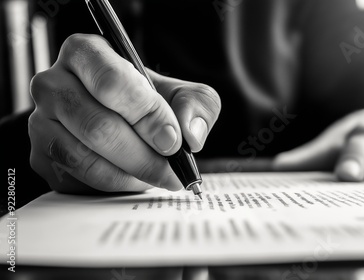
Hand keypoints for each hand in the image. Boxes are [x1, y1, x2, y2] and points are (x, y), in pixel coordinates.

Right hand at [29, 34, 220, 192]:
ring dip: (129, 174)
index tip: (172, 141)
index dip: (146, 115)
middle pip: (97, 126)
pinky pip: (77, 179)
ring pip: (84, 158)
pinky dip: (113, 185)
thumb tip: (190, 134)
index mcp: (86, 53)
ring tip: (156, 175)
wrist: (120, 122)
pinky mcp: (41, 156)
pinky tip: (132, 178)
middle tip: (171, 170)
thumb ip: (195, 104)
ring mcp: (41, 122)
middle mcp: (54, 83)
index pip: (111, 82)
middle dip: (143, 156)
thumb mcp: (181, 93)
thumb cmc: (148, 102)